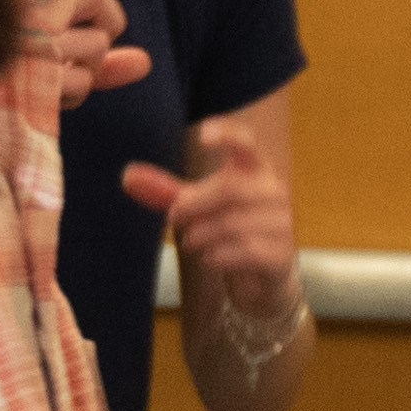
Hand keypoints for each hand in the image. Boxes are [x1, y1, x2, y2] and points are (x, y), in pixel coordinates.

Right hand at [38, 0, 159, 110]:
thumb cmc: (1, 74)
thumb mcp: (46, 54)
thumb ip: (95, 54)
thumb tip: (145, 63)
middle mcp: (28, 5)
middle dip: (106, 28)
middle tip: (86, 49)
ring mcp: (31, 36)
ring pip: (97, 45)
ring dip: (89, 68)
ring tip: (58, 76)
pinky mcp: (33, 70)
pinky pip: (82, 82)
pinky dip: (76, 94)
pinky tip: (51, 96)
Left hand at [121, 105, 299, 321]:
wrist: (265, 275)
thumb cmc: (230, 230)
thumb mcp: (200, 207)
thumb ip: (169, 193)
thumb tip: (128, 176)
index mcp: (255, 170)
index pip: (246, 143)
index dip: (228, 135)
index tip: (204, 135)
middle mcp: (274, 191)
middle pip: (229, 188)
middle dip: (192, 204)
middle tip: (173, 217)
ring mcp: (283, 222)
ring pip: (231, 223)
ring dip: (200, 234)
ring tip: (191, 241)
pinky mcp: (282, 253)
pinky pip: (243, 250)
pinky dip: (216, 256)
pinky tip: (211, 257)